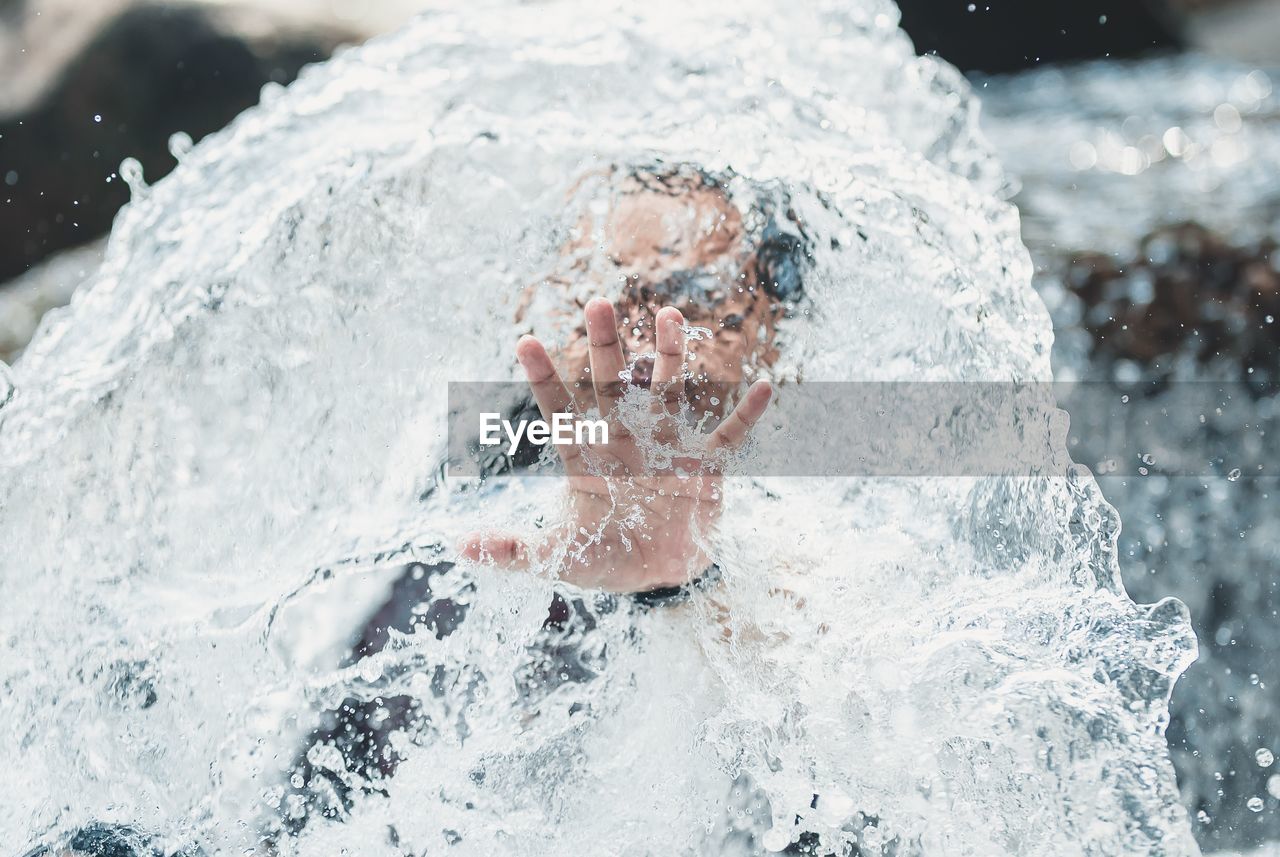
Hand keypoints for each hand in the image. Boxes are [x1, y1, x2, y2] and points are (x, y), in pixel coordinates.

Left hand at [461, 298, 771, 592]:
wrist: (657, 576)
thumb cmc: (602, 557)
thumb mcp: (557, 557)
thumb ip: (513, 550)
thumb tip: (458, 546)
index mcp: (587, 456)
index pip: (560, 411)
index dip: (545, 378)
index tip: (525, 340)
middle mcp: (626, 439)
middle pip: (612, 384)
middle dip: (605, 345)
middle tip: (597, 301)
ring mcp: (668, 447)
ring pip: (668, 391)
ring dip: (670, 356)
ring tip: (671, 315)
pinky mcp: (706, 467)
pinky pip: (729, 436)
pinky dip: (747, 415)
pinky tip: (764, 387)